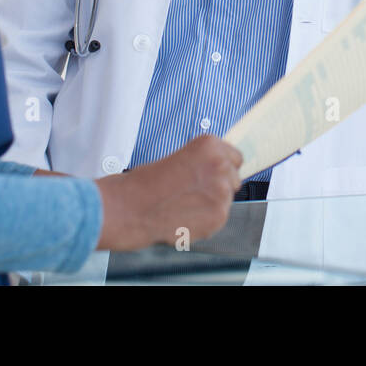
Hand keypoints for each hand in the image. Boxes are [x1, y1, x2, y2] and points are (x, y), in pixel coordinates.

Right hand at [93, 135, 241, 250]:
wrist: (130, 207)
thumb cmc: (146, 183)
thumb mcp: (179, 158)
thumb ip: (204, 163)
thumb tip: (220, 173)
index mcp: (210, 145)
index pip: (235, 158)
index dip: (221, 169)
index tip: (210, 176)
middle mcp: (220, 165)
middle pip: (234, 179)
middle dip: (218, 187)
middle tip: (193, 193)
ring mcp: (221, 191)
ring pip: (227, 200)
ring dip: (212, 204)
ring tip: (184, 206)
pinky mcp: (219, 215)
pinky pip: (219, 218)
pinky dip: (206, 221)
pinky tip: (185, 216)